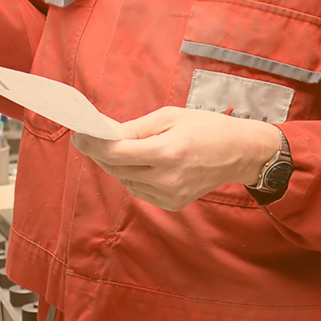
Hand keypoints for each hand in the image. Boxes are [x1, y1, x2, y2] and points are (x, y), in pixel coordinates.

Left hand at [72, 107, 283, 209]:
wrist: (241, 153)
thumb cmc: (208, 128)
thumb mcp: (172, 116)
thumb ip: (136, 128)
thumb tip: (106, 134)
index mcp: (168, 152)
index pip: (117, 153)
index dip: (93, 144)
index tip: (79, 134)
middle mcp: (167, 179)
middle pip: (117, 169)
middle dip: (100, 153)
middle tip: (88, 138)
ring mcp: (170, 195)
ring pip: (126, 181)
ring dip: (116, 165)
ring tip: (114, 148)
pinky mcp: (173, 204)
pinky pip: (140, 190)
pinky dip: (133, 176)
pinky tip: (138, 163)